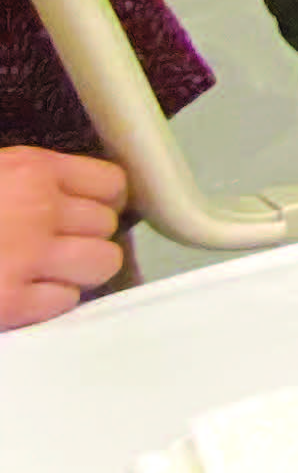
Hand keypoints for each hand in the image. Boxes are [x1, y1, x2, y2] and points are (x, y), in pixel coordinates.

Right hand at [0, 148, 128, 329]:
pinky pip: (65, 301)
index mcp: (31, 169)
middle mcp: (39, 209)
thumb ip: (32, 182)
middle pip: (109, 225)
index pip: (111, 183)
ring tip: (45, 271)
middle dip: (87, 238)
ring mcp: (27, 257)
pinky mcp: (10, 302)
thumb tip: (77, 196)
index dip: (103, 202)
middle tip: (56, 246)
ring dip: (79, 271)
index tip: (89, 212)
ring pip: (102, 263)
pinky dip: (47, 302)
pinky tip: (22, 293)